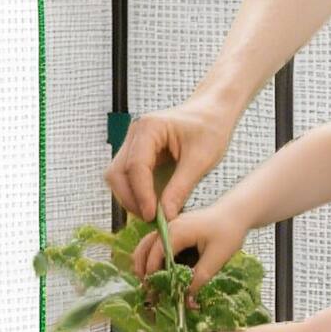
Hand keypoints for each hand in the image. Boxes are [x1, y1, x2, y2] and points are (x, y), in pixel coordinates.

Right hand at [106, 96, 236, 222]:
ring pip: (118, 176)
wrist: (213, 113)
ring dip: (130, 197)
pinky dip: (136, 192)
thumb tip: (165, 216)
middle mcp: (135, 133)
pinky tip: (151, 204)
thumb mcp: (200, 160)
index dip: (141, 194)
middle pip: (117, 172)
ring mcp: (133, 142)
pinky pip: (128, 176)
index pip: (135, 166)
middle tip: (150, 218)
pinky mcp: (137, 152)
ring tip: (152, 214)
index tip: (151, 216)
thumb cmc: (210, 129)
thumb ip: (180, 189)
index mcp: (149, 127)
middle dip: (130, 198)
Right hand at [131, 199, 249, 288]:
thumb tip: (187, 300)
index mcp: (176, 232)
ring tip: (150, 285)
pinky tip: (160, 274)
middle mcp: (168, 228)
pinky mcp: (174, 231)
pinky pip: (156, 245)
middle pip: (144, 249)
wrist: (236, 212)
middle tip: (149, 292)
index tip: (155, 294)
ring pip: (147, 246)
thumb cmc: (229, 231)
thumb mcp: (217, 257)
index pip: (155, 256)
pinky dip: (153, 259)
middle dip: (144, 272)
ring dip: (145, 265)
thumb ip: (200, 278)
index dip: (153, 276)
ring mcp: (170, 228)